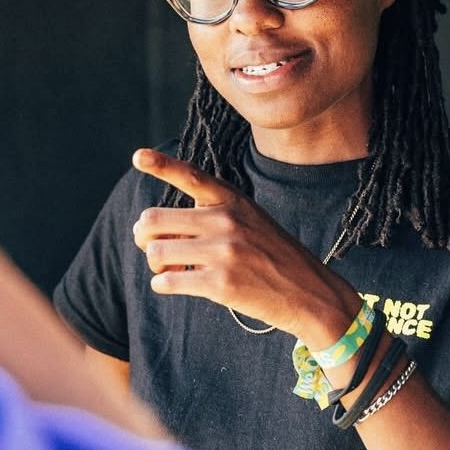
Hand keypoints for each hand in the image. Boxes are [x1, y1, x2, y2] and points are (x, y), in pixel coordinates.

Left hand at [131, 147, 358, 342]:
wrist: (310, 293)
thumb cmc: (273, 257)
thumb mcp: (249, 221)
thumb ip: (208, 216)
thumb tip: (156, 231)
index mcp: (232, 200)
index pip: (191, 176)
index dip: (161, 164)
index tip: (138, 156)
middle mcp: (226, 220)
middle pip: (152, 220)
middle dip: (144, 237)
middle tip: (155, 248)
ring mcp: (224, 252)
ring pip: (155, 252)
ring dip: (154, 265)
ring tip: (168, 270)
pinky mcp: (221, 284)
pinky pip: (167, 282)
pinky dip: (162, 285)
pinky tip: (172, 284)